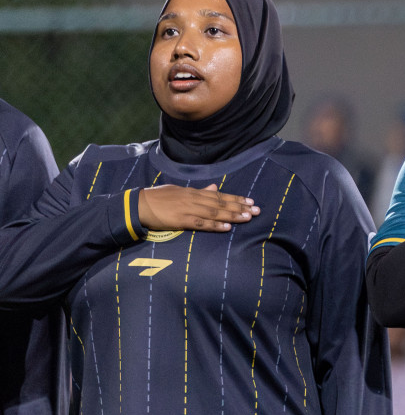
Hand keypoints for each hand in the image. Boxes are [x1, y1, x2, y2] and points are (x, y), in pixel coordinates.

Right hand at [138, 184, 258, 232]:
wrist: (138, 205)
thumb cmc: (158, 198)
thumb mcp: (179, 190)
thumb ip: (199, 191)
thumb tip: (215, 187)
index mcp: (193, 192)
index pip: (219, 195)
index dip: (236, 198)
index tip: (250, 201)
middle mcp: (193, 198)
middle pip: (221, 203)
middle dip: (240, 207)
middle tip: (257, 210)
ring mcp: (188, 209)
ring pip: (215, 212)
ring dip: (232, 215)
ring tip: (248, 217)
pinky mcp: (181, 220)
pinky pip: (201, 223)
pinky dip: (215, 225)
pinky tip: (227, 227)